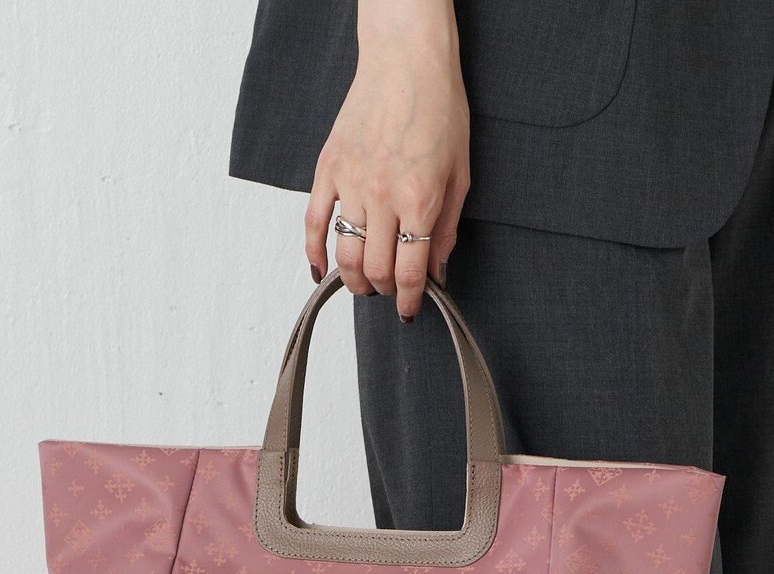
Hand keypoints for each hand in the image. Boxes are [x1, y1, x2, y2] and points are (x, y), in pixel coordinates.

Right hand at [304, 0, 469, 320]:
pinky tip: (321, 271)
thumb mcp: (460, 174)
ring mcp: (350, 183)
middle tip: (392, 291)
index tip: (411, 312)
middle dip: (385, 292)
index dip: (411, 300)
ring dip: (355, 281)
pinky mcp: (327, 170)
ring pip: (345, 255)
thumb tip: (438, 271)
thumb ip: (448, 228)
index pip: (410, 272)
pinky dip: (314, 254)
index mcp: (419, 199)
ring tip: (365, 284)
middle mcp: (382, 196)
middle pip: (375, 270)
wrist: (406, 61)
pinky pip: (313, 223)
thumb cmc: (440, 110)